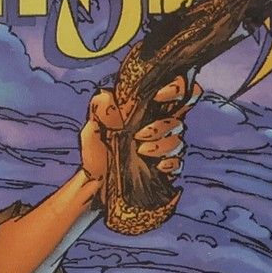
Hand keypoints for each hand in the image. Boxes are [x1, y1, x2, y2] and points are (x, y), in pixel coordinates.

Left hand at [78, 75, 192, 185]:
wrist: (97, 184)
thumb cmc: (96, 154)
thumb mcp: (93, 132)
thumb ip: (99, 112)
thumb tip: (104, 95)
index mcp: (146, 111)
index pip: (175, 91)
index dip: (176, 88)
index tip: (158, 96)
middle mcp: (160, 126)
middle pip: (178, 119)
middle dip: (161, 126)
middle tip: (139, 135)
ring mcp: (164, 147)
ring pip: (177, 141)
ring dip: (160, 146)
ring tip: (140, 151)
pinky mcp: (166, 167)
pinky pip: (177, 162)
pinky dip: (168, 163)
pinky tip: (156, 165)